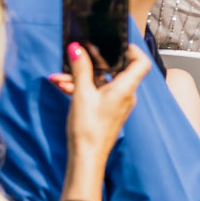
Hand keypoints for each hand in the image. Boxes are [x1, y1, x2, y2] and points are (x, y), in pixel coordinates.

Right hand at [50, 40, 150, 200]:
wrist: (86, 159)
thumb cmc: (88, 129)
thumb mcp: (81, 95)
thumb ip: (80, 69)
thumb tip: (77, 48)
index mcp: (125, 88)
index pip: (140, 62)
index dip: (130, 49)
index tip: (112, 41)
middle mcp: (125, 94)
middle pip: (115, 69)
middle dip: (92, 62)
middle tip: (77, 55)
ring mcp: (115, 103)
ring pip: (100, 81)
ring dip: (80, 76)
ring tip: (58, 76)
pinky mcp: (105, 110)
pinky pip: (95, 92)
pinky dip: (81, 87)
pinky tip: (61, 85)